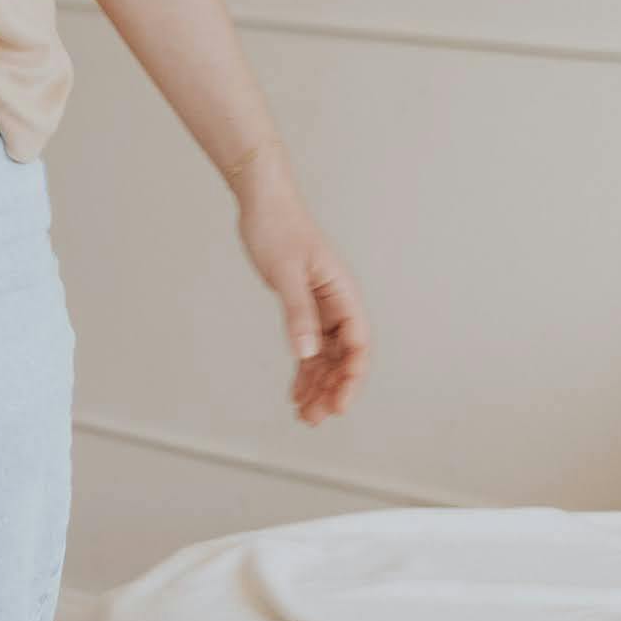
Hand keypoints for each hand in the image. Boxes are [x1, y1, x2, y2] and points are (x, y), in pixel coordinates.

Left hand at [234, 154, 368, 426]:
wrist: (263, 202)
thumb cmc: (278, 228)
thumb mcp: (286, 273)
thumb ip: (298, 313)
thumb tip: (306, 353)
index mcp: (342, 293)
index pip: (358, 344)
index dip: (352, 378)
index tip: (338, 405)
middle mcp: (337, 303)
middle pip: (343, 357)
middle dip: (332, 390)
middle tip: (313, 418)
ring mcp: (321, 307)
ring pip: (326, 357)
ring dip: (318, 386)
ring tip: (304, 414)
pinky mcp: (303, 307)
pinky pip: (309, 347)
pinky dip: (304, 370)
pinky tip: (295, 391)